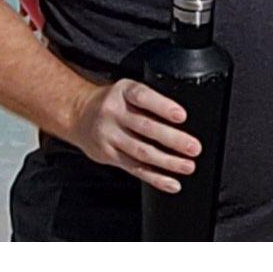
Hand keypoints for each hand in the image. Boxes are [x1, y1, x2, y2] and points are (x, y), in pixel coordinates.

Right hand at [67, 79, 199, 192]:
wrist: (79, 114)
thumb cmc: (113, 101)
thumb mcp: (127, 89)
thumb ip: (149, 100)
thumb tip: (181, 118)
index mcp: (123, 92)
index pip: (143, 97)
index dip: (162, 106)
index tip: (181, 116)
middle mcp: (114, 114)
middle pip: (145, 128)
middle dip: (173, 140)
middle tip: (193, 147)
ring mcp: (110, 136)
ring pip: (141, 152)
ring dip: (168, 162)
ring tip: (187, 166)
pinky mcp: (108, 156)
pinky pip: (134, 169)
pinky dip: (155, 178)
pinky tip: (171, 182)